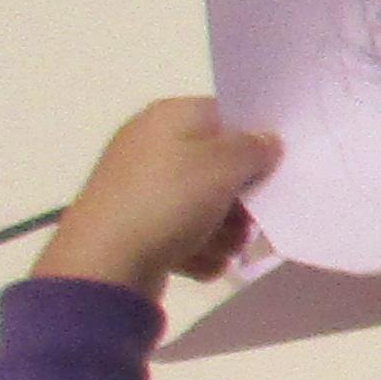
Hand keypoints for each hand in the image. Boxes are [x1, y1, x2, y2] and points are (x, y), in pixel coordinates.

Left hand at [33, 98, 276, 298]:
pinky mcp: (134, 226)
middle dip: (241, 198)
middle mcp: (151, 146)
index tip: (275, 169)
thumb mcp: (225, 165)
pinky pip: (180, 232)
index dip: (255, 141)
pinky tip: (200, 262)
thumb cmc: (169, 201)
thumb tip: (265, 142)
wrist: (105, 263)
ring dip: (224, 230)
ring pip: (202, 204)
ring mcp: (139, 188)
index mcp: (169, 117)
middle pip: (217, 165)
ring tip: (223, 248)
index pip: (227, 116)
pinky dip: (196, 248)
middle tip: (250, 219)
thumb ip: (255, 148)